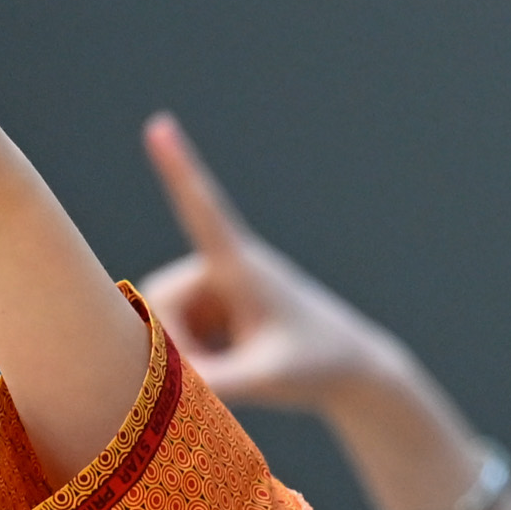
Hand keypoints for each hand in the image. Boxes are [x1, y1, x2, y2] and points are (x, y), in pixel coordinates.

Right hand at [138, 115, 418, 419]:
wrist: (349, 367)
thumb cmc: (314, 366)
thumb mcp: (268, 380)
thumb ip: (217, 383)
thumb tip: (165, 381)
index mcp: (242, 267)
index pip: (205, 212)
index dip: (179, 172)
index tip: (161, 126)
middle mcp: (227, 264)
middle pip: (161, 299)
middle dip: (172, 343)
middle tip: (207, 382)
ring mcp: (220, 283)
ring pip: (165, 318)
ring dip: (185, 352)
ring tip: (234, 369)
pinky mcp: (218, 301)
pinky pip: (177, 328)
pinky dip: (192, 354)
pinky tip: (230, 364)